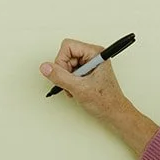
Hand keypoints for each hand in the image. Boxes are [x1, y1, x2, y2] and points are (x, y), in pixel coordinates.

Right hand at [38, 39, 157, 154]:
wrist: (114, 113)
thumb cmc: (105, 101)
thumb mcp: (79, 88)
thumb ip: (60, 76)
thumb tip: (45, 67)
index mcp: (95, 53)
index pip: (68, 46)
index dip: (61, 61)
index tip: (65, 75)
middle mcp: (93, 56)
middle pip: (66, 55)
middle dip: (64, 72)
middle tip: (71, 84)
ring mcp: (90, 64)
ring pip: (66, 64)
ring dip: (66, 79)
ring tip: (74, 89)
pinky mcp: (87, 72)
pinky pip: (70, 72)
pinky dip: (69, 82)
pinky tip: (75, 90)